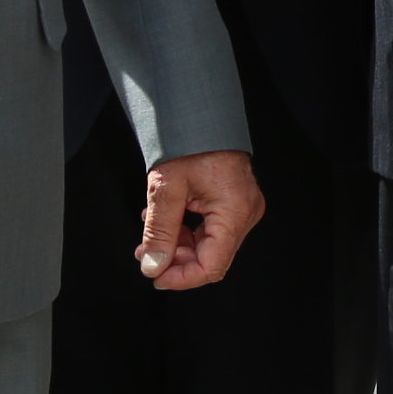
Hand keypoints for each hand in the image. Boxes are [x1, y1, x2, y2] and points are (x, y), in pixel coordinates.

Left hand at [138, 149, 264, 290]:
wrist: (202, 116)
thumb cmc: (190, 141)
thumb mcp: (166, 188)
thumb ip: (158, 232)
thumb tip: (154, 265)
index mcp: (235, 211)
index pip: (211, 266)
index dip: (181, 277)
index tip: (156, 276)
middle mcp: (246, 213)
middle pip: (211, 257)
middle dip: (176, 259)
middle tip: (146, 252)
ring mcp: (243, 208)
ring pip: (209, 246)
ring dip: (178, 245)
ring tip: (151, 232)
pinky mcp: (236, 203)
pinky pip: (212, 230)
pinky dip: (187, 232)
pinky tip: (167, 221)